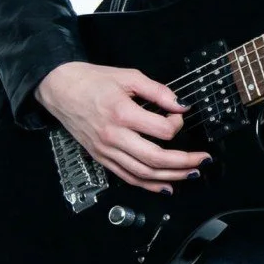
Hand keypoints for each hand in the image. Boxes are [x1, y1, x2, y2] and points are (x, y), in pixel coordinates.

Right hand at [35, 61, 209, 193]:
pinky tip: (166, 186)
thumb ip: (158, 91)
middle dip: (184, 162)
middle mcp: (113, 136)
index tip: (178, 116)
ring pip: (143, 172)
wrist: (60, 89)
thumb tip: (181, 105)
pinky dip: (148, 185)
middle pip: (155, 158)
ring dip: (171, 176)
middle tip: (203, 160)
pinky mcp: (101, 158)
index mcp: (122, 113)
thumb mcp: (129, 76)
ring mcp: (106, 150)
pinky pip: (127, 177)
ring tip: (192, 173)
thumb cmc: (93, 81)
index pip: (161, 130)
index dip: (177, 123)